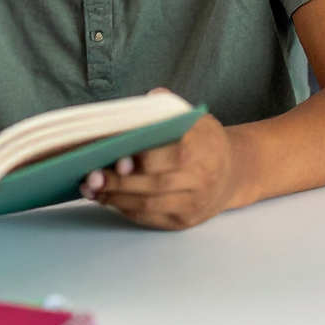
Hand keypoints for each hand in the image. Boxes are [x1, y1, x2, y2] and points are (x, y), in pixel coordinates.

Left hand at [79, 114, 240, 229]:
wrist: (234, 172)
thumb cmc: (202, 140)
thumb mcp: (193, 117)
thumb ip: (166, 108)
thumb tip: (140, 103)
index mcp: (203, 147)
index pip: (170, 155)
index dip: (141, 159)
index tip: (115, 157)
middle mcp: (202, 178)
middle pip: (154, 184)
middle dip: (118, 182)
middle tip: (90, 176)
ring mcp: (194, 203)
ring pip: (149, 204)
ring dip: (115, 198)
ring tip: (91, 188)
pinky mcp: (185, 221)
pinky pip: (150, 217)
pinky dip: (125, 208)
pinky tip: (108, 198)